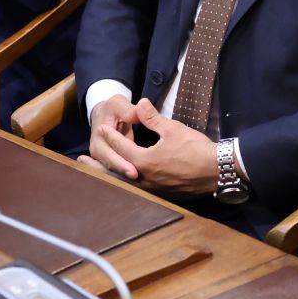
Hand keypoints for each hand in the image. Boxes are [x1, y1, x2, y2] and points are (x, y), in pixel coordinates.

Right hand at [80, 95, 145, 178]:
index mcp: (99, 139)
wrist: (104, 114)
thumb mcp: (118, 104)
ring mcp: (105, 159)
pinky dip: (129, 179)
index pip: (110, 155)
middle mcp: (100, 153)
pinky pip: (121, 173)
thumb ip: (128, 110)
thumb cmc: (112, 109)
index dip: (121, 164)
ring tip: (141, 182)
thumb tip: (137, 112)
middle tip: (139, 178)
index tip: (134, 171)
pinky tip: (142, 183)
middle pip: (112, 168)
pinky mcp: (114, 162)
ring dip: (127, 179)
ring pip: (116, 173)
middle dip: (125, 174)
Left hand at [80, 99, 218, 195]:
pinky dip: (125, 182)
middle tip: (80, 161)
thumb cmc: (195, 149)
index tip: (101, 128)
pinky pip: (137, 188)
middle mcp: (144, 178)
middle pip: (114, 171)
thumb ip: (152, 118)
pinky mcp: (162, 194)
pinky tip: (125, 179)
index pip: (121, 147)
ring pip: (124, 182)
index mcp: (144, 161)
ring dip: (109, 175)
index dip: (111, 135)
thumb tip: (140, 104)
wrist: (217, 170)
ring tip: (98, 172)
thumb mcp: (173, 129)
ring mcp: (153, 189)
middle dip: (97, 165)